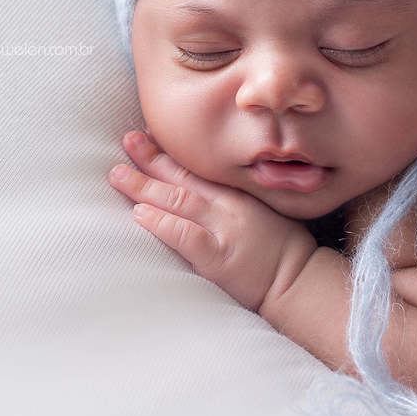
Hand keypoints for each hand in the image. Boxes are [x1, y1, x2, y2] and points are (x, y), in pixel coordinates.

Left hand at [108, 129, 318, 314]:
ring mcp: (221, 230)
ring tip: (118, 175)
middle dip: (149, 158)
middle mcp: (226, 206)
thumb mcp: (260, 210)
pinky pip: (185, 236)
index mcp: (235, 193)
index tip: (146, 134)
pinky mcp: (216, 257)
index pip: (195, 167)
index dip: (168, 150)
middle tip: (125, 140)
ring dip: (144, 186)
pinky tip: (139, 214)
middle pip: (181, 177)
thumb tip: (200, 188)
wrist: (298, 282)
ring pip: (177, 200)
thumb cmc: (281, 248)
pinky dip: (160, 223)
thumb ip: (231, 197)